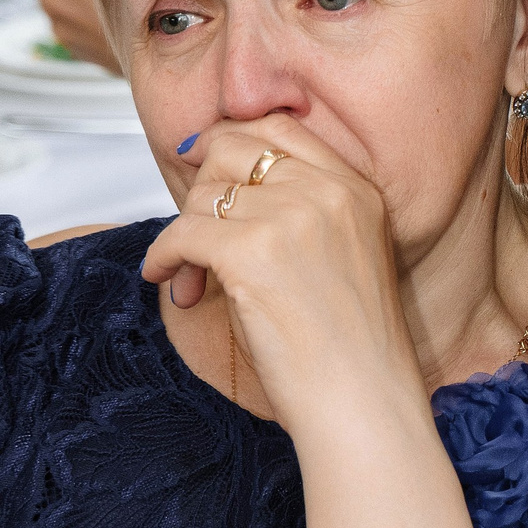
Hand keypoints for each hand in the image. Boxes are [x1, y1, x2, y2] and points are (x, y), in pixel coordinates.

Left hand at [142, 119, 414, 429]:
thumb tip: (224, 188)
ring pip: (202, 195)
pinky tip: (169, 282)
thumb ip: (306, 212)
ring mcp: (290, 219)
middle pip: (232, 150)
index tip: (206, 168)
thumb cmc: (353, 348)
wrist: (363, 400)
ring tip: (190, 280)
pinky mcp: (251, 253)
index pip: (281, 127)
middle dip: (202, 187)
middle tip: (196, 234)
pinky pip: (181, 234)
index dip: (232, 142)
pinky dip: (163, 258)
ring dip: (183, 236)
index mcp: (357, 190)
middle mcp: (326, 193)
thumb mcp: (348, 256)